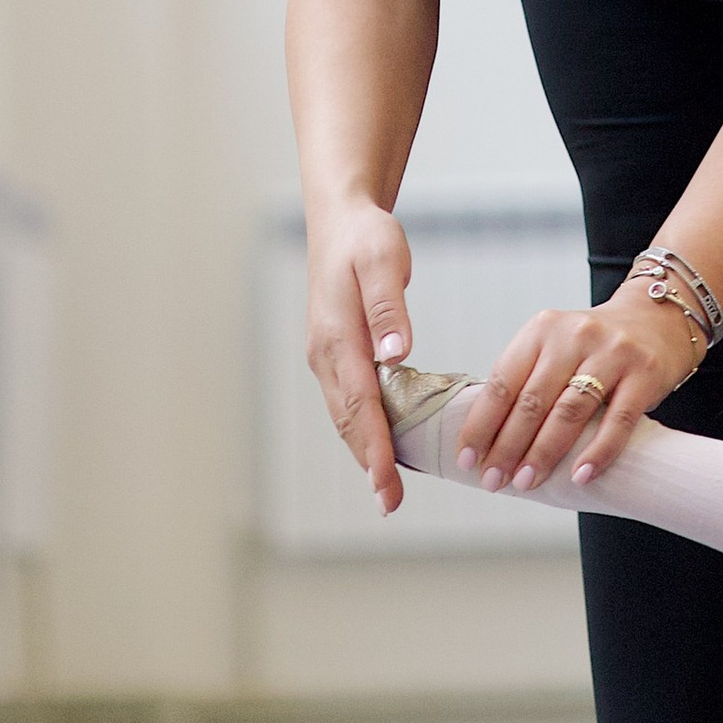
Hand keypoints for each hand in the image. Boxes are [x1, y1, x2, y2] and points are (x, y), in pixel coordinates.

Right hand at [305, 202, 415, 514]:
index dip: (374, 446)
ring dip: (364, 451)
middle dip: (369, 463)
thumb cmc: (365, 237)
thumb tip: (396, 354)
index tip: (387, 481)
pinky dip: (363, 428)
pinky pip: (348, 400)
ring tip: (386, 488)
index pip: (359, 403)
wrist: (339, 220)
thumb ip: (388, 308)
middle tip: (389, 503)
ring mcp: (327, 356)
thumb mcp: (382, 260)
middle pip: (348, 420)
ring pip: (345, 415)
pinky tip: (381, 445)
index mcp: (337, 337)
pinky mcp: (335, 353)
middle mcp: (326, 354)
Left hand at [451, 281, 704, 496]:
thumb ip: (526, 381)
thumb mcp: (555, 348)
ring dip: (544, 452)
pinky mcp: (645, 373)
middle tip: (493, 479)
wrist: (660, 319)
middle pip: (533, 400)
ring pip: (570, 411)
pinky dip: (598, 451)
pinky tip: (581, 475)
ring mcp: (613, 353)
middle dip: (508, 446)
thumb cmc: (594, 347)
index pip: (503, 382)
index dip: (481, 424)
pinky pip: (618, 420)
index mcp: (542, 329)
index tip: (467, 459)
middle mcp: (575, 335)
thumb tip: (486, 441)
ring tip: (526, 482)